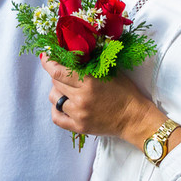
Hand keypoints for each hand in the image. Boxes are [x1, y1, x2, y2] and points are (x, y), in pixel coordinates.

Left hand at [41, 54, 158, 145]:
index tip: (46, 57)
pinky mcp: (79, 127)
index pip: (58, 71)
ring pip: (54, 98)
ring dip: (57, 91)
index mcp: (89, 82)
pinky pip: (56, 118)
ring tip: (67, 90)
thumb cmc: (125, 92)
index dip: (48, 62)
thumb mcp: (110, 72)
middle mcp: (81, 98)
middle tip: (64, 73)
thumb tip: (73, 53)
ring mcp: (78, 114)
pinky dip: (56, 110)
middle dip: (57, 75)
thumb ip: (90, 64)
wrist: (135, 118)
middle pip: (55, 83)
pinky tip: (64, 105)